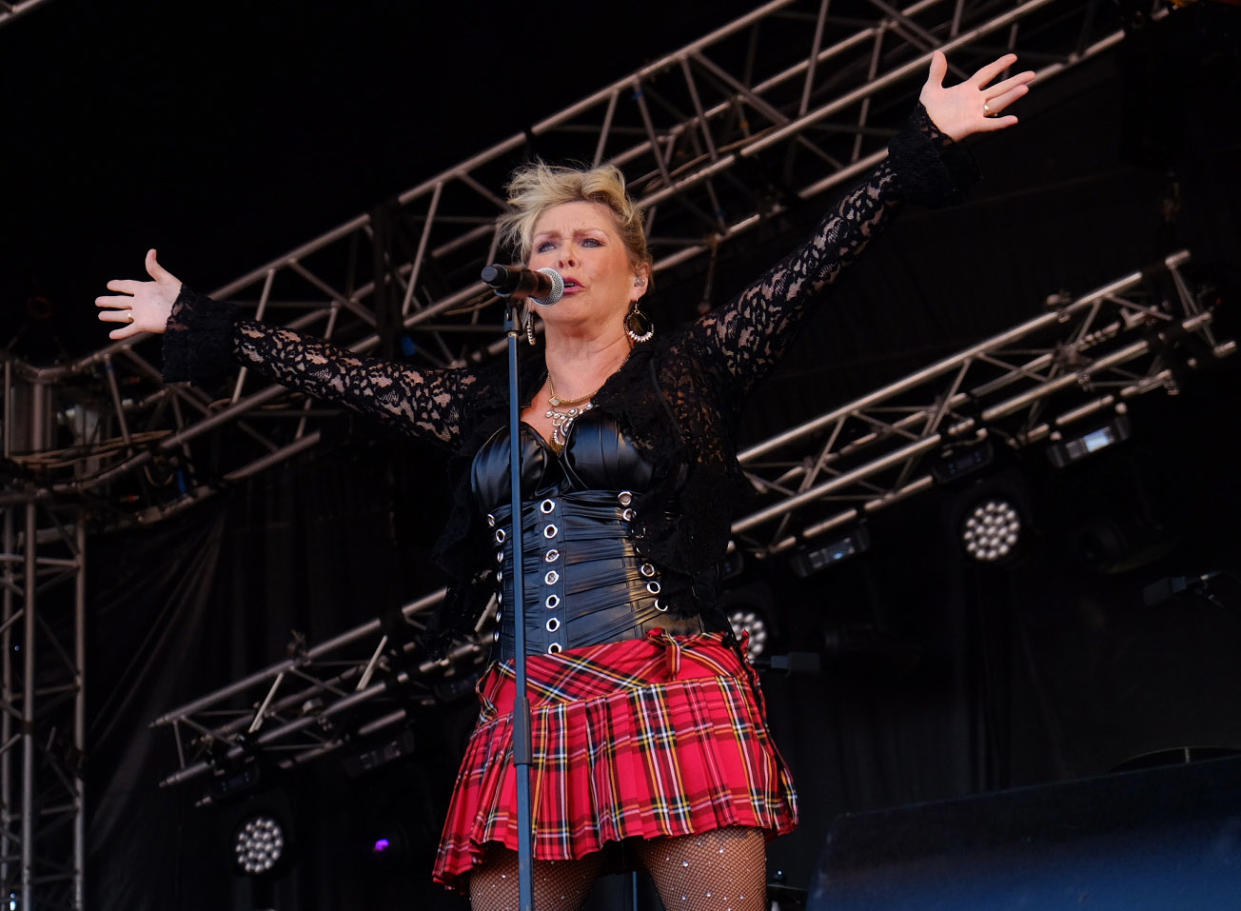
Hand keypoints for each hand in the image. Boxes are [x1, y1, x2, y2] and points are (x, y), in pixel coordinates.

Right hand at [96, 248, 182, 339]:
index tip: (109, 285)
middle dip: (109, 301)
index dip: (118, 285)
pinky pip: (129, 329)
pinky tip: (111, 335)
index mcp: (145, 290)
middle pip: (121, 301)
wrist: (186, 313)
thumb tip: (151, 251)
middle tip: (97, 301)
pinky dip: (120, 333)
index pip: (128, 286)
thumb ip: (155, 267)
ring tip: (100, 315)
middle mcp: (141, 302)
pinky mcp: (143, 325)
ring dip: (111, 316)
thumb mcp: (166, 279)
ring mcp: (141, 314)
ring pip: (122, 315)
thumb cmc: (179, 296)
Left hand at [919, 51, 1035, 142]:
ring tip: (1025, 87)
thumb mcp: (930, 88)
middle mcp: (974, 100)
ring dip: (1011, 96)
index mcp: (967, 89)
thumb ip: (937, 72)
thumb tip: (938, 53)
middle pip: (999, 88)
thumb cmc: (926, 112)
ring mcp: (974, 113)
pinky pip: (989, 124)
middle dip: (1015, 81)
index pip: (986, 74)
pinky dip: (1001, 122)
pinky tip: (1014, 119)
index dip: (999, 65)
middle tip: (1032, 74)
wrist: (922, 131)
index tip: (1013, 57)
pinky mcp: (971, 126)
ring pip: (997, 103)